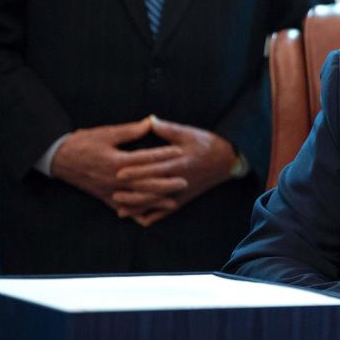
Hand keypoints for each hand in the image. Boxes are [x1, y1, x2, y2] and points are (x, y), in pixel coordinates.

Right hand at [49, 118, 182, 211]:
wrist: (58, 159)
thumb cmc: (83, 143)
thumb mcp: (106, 133)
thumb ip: (130, 130)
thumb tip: (151, 121)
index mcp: (116, 161)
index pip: (144, 158)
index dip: (163, 154)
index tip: (180, 151)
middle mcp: (114, 179)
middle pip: (144, 183)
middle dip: (165, 184)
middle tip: (185, 182)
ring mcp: (109, 191)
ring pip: (136, 199)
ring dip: (155, 202)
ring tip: (174, 203)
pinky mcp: (104, 198)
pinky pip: (123, 209)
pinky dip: (136, 213)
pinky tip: (149, 218)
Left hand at [113, 116, 236, 225]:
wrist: (227, 160)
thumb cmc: (206, 144)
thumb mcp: (188, 133)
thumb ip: (167, 129)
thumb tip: (149, 120)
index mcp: (180, 162)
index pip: (155, 168)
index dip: (137, 171)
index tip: (119, 171)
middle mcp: (180, 180)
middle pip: (153, 188)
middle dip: (132, 192)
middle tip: (112, 193)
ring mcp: (182, 192)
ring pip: (157, 204)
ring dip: (139, 207)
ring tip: (120, 209)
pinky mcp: (184, 199)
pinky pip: (166, 212)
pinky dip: (152, 216)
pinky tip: (138, 219)